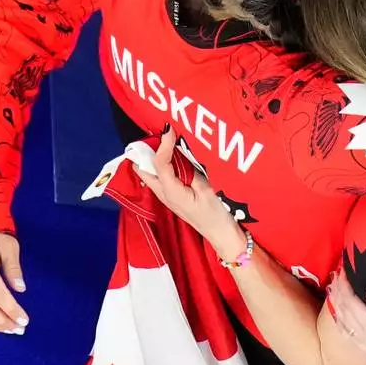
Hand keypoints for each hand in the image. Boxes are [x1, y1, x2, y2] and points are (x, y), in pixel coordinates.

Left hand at [133, 129, 240, 258]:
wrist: (222, 236)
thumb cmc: (217, 215)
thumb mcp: (207, 189)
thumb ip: (192, 170)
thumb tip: (182, 152)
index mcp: (171, 192)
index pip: (159, 163)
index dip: (163, 144)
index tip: (169, 128)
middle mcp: (164, 194)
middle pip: (143, 169)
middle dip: (145, 152)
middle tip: (158, 135)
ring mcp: (167, 196)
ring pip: (151, 173)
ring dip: (153, 157)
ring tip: (165, 141)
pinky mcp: (174, 196)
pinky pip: (162, 176)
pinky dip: (163, 164)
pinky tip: (175, 156)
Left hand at [325, 269, 365, 364]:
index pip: (351, 302)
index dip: (345, 286)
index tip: (342, 272)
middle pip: (344, 311)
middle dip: (338, 292)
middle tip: (334, 276)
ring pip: (343, 323)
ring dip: (336, 305)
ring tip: (332, 291)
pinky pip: (347, 334)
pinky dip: (339, 321)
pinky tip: (338, 315)